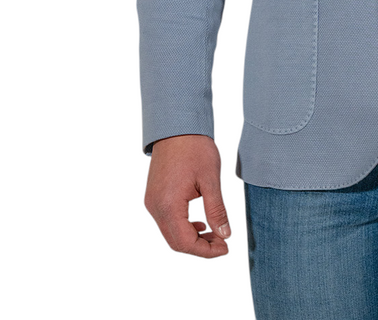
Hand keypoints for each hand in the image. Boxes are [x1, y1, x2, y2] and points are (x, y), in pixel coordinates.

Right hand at [144, 133, 231, 256]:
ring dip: (192, 238)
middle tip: (222, 243)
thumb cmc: (195, 148)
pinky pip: (166, 221)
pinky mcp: (153, 196)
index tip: (225, 248)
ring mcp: (152, 202)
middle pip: (175, 242)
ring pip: (170, 233)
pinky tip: (200, 223)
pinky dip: (183, 227)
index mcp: (168, 205)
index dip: (206, 251)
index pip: (185, 242)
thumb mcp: (210, 179)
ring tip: (215, 234)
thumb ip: (216, 210)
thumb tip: (225, 235)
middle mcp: (155, 207)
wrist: (176, 126)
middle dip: (200, 248)